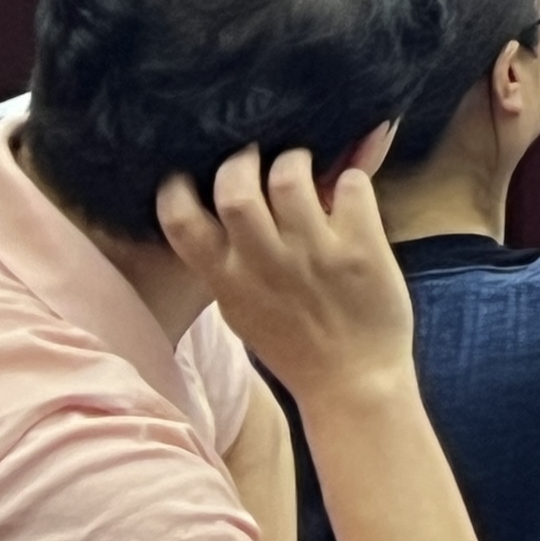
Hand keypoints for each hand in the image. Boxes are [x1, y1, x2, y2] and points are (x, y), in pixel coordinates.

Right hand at [154, 134, 415, 411]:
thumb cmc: (297, 342)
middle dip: (243, 159)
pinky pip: (352, 185)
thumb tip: (221, 203)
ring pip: (291, 176)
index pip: (181, 221)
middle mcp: (264, 264)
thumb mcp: (242, 307)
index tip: (191, 172)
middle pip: (234, 187)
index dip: (178, 188)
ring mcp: (313, 253)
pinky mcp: (361, 247)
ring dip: (298, 160)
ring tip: (307, 167)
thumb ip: (229, 260)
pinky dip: (351, 179)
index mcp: (227, 279)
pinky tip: (350, 193)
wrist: (354, 383)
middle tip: (260, 157)